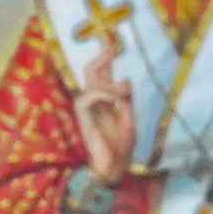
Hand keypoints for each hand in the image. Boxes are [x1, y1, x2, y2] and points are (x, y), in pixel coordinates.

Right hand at [72, 51, 134, 185]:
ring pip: (91, 83)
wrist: (114, 169)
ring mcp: (87, 109)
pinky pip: (86, 98)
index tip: (114, 45)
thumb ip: (127, 102)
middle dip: (101, 58)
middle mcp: (94, 102)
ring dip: (109, 84)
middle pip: (91, 72)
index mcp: (106, 102)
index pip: (103, 75)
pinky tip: (115, 100)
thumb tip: (125, 79)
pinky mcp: (82, 118)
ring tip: (123, 94)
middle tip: (113, 46)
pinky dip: (102, 95)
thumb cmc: (121, 148)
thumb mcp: (130, 121)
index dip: (106, 59)